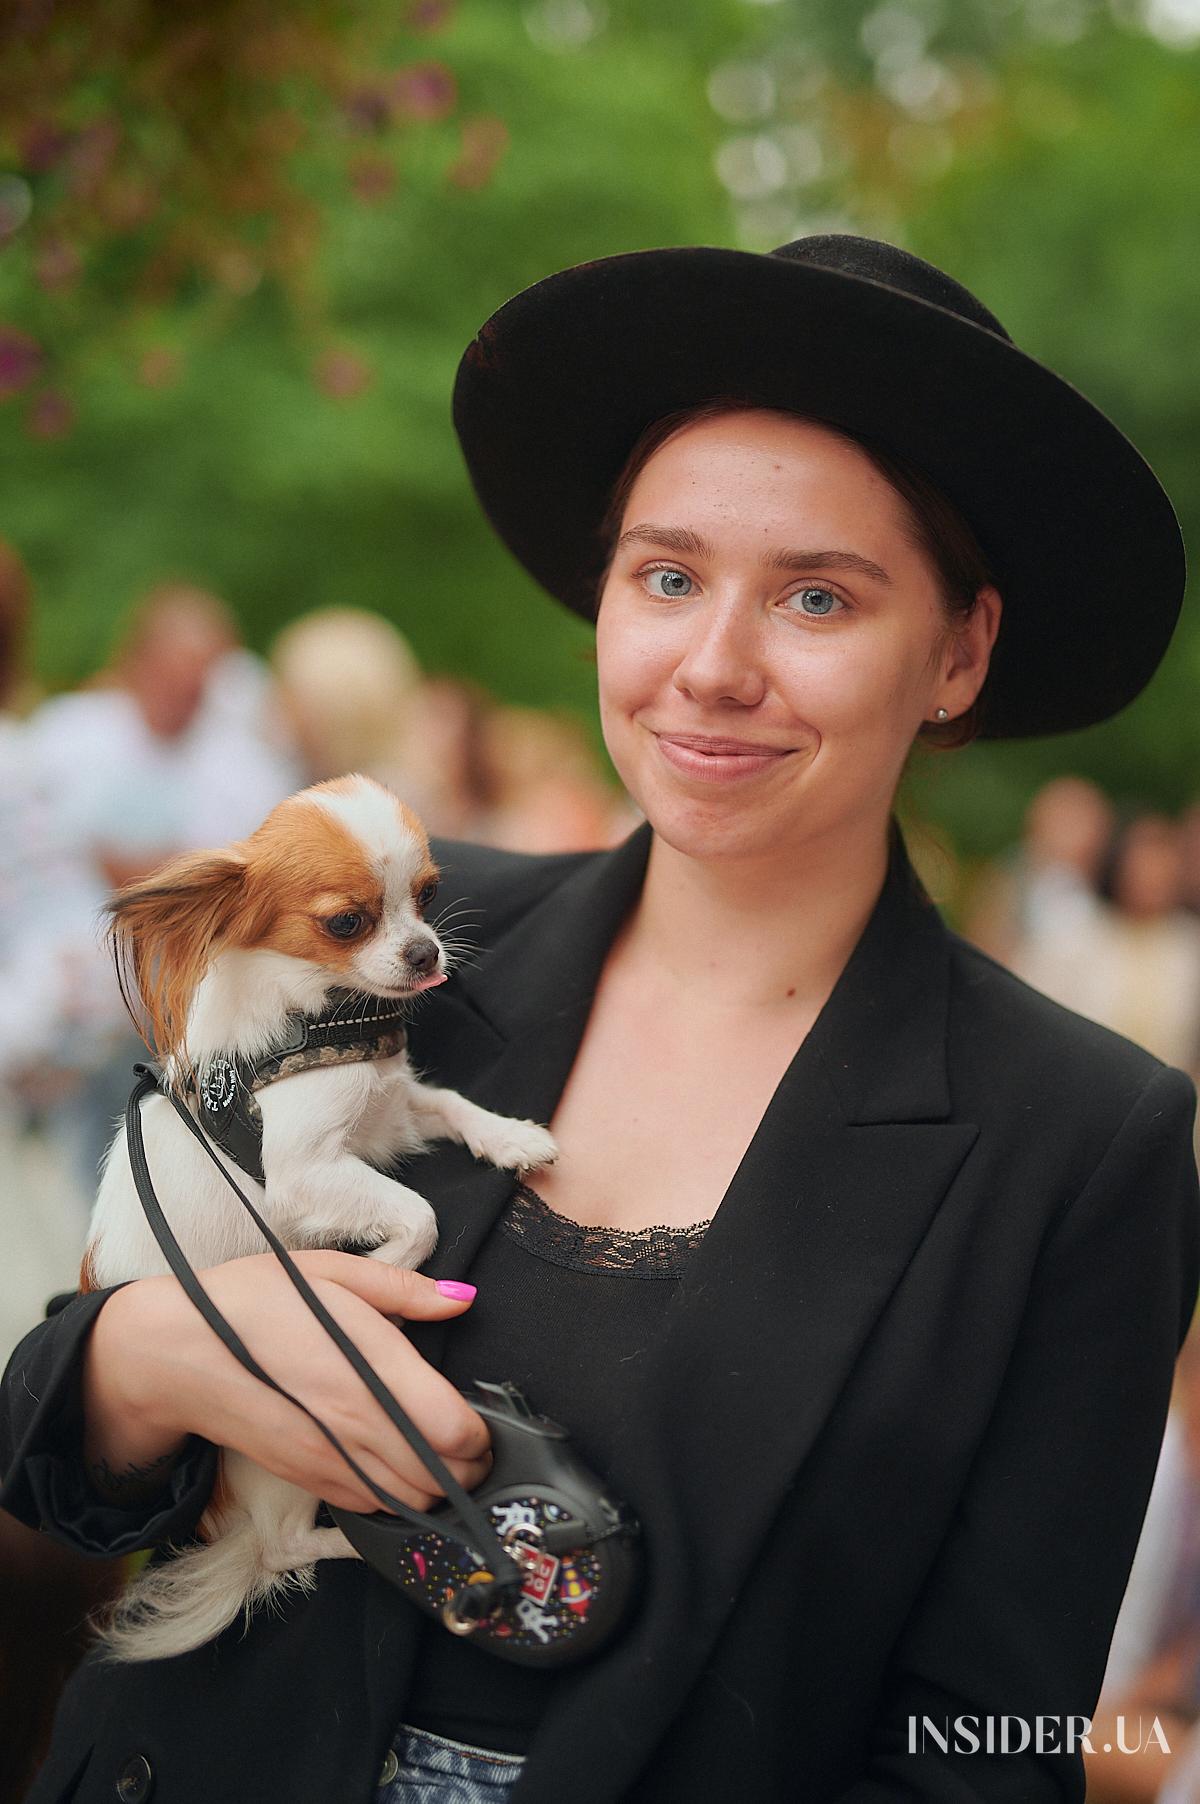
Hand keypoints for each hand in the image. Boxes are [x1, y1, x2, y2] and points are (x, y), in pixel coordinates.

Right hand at [81, 1253, 490, 1513]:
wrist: (175, 1353)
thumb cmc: (251, 1302)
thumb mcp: (327, 1273)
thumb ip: (403, 1288)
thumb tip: (461, 1297)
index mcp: (367, 1367)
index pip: (454, 1429)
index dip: (482, 1431)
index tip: (481, 1415)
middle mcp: (354, 1424)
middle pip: (443, 1477)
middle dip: (471, 1463)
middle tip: (472, 1436)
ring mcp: (330, 1460)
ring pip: (412, 1501)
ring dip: (439, 1484)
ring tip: (440, 1450)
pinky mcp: (308, 1478)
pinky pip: (373, 1506)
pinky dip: (398, 1494)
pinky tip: (396, 1463)